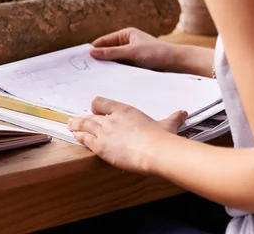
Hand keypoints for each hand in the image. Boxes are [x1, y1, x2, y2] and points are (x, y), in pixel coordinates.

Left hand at [68, 96, 186, 173]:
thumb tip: (183, 113)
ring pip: (84, 125)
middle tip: (77, 119)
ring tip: (70, 126)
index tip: (95, 110)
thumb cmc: (161, 137)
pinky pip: (84, 139)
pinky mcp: (100, 146)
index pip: (102, 102)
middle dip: (83, 118)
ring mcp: (105, 132)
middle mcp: (112, 118)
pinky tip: (74, 136)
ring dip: (76, 125)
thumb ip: (174, 117)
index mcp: (125, 110)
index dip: (97, 106)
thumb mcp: (168, 123)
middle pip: (91, 115)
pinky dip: (78, 137)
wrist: (155, 150)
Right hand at [90, 27, 180, 71]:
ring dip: (106, 68)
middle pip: (107, 52)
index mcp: (126, 34)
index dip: (92, 49)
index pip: (103, 41)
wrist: (176, 64)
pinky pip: (121, 69)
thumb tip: (92, 52)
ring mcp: (130, 55)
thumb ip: (111, 53)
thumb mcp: (132, 52)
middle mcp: (127, 43)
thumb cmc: (157, 53)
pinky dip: (114, 73)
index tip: (80, 59)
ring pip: (113, 62)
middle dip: (98, 60)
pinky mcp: (134, 66)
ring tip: (93, 77)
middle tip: (84, 71)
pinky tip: (107, 80)